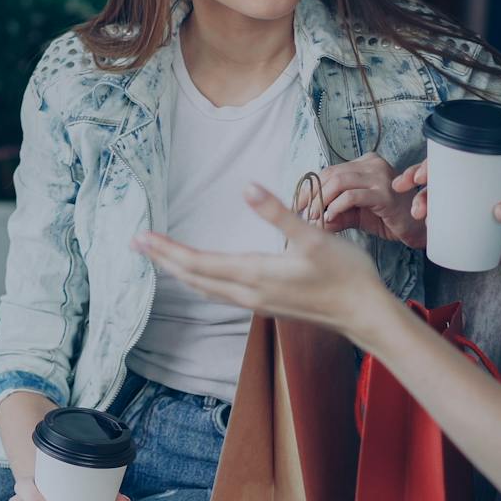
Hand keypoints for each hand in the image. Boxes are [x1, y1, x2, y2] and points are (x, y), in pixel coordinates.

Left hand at [134, 183, 387, 335]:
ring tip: (159, 257)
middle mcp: (248, 292)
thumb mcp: (313, 237)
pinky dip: (200, 280)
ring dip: (179, 271)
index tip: (142, 237)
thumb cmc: (344, 274)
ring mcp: (256, 302)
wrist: (364, 313)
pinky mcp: (265, 304)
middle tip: (136, 244)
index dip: (167, 250)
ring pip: (205, 287)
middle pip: (193, 277)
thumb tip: (248, 188)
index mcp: (255, 273)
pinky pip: (219, 293)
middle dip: (163, 260)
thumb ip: (278, 212)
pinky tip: (200, 275)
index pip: (198, 263)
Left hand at [300, 153, 424, 247]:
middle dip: (313, 193)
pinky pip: (352, 196)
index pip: (330, 170)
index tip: (298, 204)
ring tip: (315, 216)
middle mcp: (373, 164)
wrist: (416, 228)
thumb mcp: (354, 214)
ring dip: (322, 200)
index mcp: (365, 164)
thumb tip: (309, 218)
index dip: (311, 187)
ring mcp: (380, 177)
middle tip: (303, 212)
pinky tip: (331, 217)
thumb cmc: (387, 218)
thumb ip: (334, 213)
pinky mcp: (384, 194)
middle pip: (332, 173)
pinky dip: (337, 206)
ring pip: (339, 181)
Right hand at [394, 163, 500, 275]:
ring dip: (424, 210)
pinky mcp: (478, 240)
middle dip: (419, 190)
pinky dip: (435, 233)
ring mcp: (477, 218)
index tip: (419, 177)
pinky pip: (451, 234)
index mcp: (492, 180)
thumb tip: (497, 211)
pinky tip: (425, 237)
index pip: (457, 166)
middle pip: (441, 186)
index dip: (432, 167)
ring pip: (442, 209)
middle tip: (413, 204)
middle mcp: (480, 196)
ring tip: (420, 219)